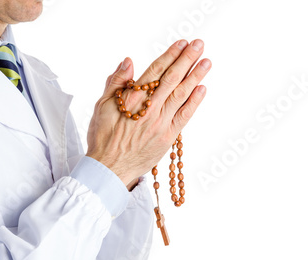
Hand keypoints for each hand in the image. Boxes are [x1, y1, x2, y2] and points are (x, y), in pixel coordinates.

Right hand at [86, 39, 211, 187]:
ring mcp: (161, 122)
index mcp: (132, 98)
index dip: (170, 55)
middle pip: (172, 78)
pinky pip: (184, 115)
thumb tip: (128, 62)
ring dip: (195, 76)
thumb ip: (115, 83)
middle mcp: (149, 107)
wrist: (109, 167)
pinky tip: (202, 88)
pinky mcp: (167, 137)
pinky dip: (194, 101)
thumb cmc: (102, 138)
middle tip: (199, 45)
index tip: (182, 44)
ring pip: (181, 94)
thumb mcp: (101, 106)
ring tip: (206, 62)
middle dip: (187, 59)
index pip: (156, 71)